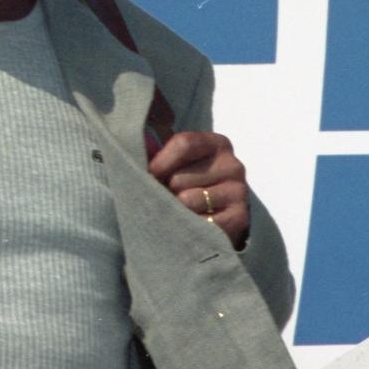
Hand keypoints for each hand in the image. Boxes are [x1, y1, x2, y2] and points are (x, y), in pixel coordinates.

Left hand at [148, 131, 249, 249]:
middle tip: (171, 198)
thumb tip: (129, 152)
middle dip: (168, 191)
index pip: (184, 143)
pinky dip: (189, 226)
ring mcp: (239, 192)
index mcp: (217, 144)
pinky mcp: (239, 219)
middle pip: (180, 177)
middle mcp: (233, 166)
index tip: (148, 176)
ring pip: (187, 200)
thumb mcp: (179, 164)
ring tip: (182, 212)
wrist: (220, 219)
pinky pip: (199, 222)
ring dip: (176, 210)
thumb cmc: (190, 185)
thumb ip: (159, 153)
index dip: (160, 162)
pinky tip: (193, 224)